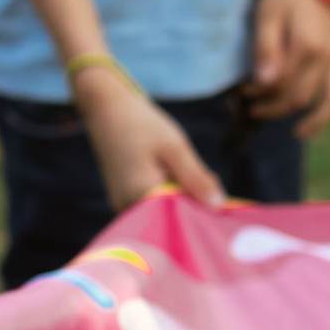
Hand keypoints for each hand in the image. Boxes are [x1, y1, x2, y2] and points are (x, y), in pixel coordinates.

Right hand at [77, 69, 224, 210]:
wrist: (107, 109)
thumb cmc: (141, 124)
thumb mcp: (175, 148)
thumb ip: (196, 178)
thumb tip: (219, 205)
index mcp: (140, 195)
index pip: (180, 219)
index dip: (204, 213)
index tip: (222, 206)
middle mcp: (127, 207)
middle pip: (171, 219)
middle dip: (194, 206)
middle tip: (211, 188)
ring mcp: (123, 206)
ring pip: (163, 212)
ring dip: (182, 200)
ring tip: (189, 177)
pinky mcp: (124, 200)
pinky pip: (152, 206)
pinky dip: (168, 196)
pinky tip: (176, 178)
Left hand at [247, 0, 329, 135]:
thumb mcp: (266, 16)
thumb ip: (265, 49)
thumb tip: (264, 83)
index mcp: (305, 45)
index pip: (280, 83)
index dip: (259, 92)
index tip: (242, 90)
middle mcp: (325, 57)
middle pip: (298, 96)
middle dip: (274, 107)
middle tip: (253, 108)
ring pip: (326, 102)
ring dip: (309, 120)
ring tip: (294, 132)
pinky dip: (328, 114)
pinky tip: (312, 124)